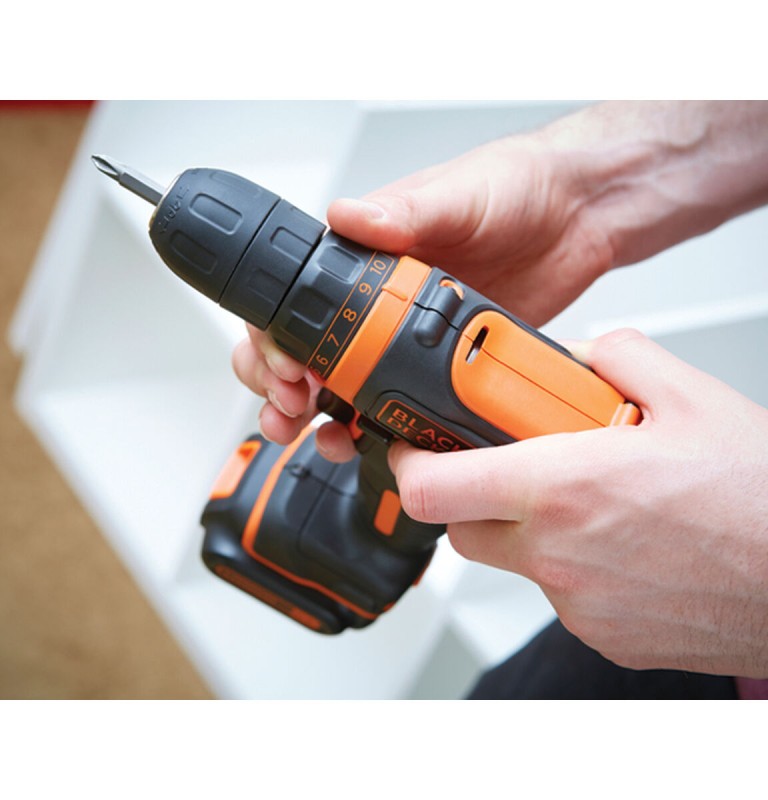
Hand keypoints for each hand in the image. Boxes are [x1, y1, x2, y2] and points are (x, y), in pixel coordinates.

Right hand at [233, 131, 614, 459]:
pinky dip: (369, 429)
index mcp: (365, 254)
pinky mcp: (439, 364)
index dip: (273, 336)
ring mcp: (405, 338)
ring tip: (313, 435)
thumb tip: (347, 216)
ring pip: (338, 385)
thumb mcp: (458, 195)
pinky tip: (361, 441)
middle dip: (279, 383)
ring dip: (314, 416)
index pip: (295, 298)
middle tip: (288, 405)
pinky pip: (392, 403)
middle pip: (301, 349)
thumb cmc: (513, 188)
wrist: (576, 220)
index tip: (283, 365)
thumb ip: (405, 215)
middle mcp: (376, 300)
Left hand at [388, 330, 767, 677]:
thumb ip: (620, 358)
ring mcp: (577, 603)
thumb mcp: (692, 398)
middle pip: (461, 527)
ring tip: (590, 501)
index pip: (434, 488)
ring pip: (513, 562)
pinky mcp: (602, 635)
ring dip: (528, 529)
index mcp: (563, 488)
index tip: (412, 448)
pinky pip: (559, 595)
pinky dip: (571, 566)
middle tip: (507, 466)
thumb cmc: (762, 502)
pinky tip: (621, 543)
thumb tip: (585, 350)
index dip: (408, 465)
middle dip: (470, 495)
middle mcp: (557, 554)